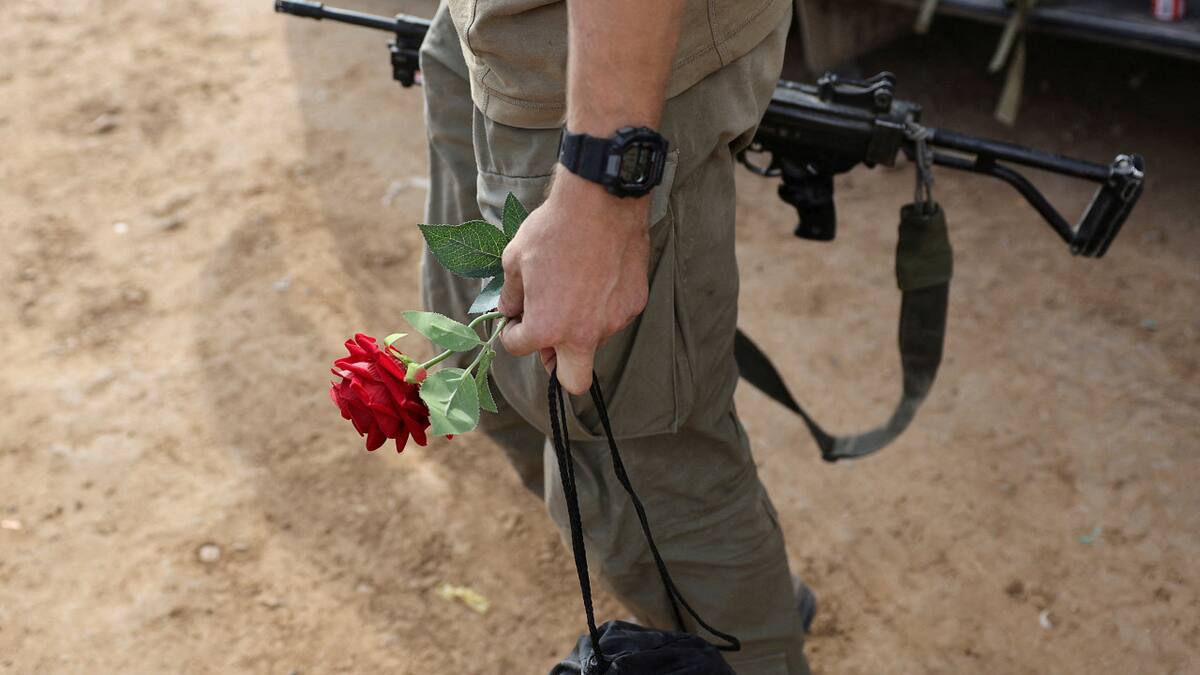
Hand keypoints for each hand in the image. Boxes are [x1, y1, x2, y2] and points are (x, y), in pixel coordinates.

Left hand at [498, 170, 650, 393]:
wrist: (601, 202)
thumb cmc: (553, 229)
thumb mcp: (515, 259)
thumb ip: (511, 294)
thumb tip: (510, 309)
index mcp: (547, 328)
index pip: (520, 348)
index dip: (512, 333)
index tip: (515, 320)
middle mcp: (583, 334)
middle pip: (574, 381)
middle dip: (558, 368)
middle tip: (550, 341)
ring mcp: (613, 321)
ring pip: (593, 341)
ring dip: (580, 326)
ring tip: (575, 287)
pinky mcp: (634, 304)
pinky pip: (613, 316)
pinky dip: (602, 306)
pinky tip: (597, 276)